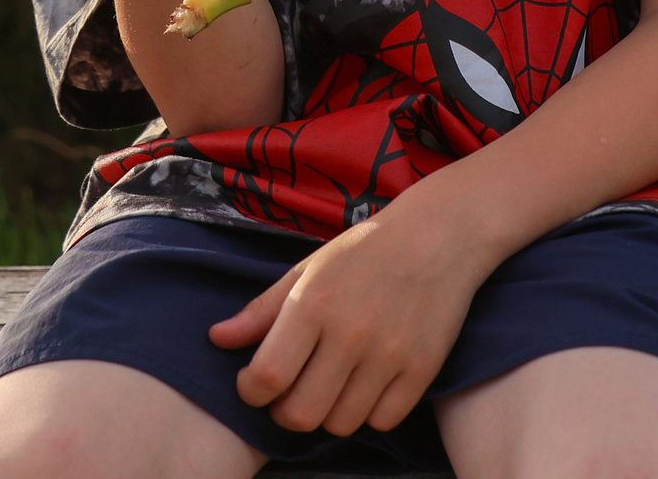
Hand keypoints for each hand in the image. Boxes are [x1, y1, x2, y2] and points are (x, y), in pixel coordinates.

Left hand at [209, 203, 491, 436]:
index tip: (254, 383)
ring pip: (340, 423)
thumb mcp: (308, 269)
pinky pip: (383, 420)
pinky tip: (365, 385)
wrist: (439, 234)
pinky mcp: (423, 368)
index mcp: (314, 303)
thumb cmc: (365, 250)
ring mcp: (390, 354)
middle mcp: (351, 332)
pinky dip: (368, 412)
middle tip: (290, 391)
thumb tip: (217, 339)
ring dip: (327, 413)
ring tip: (329, 385)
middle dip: (284, 410)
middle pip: (300, 413)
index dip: (251, 391)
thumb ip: (262, 310)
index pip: (267, 376)